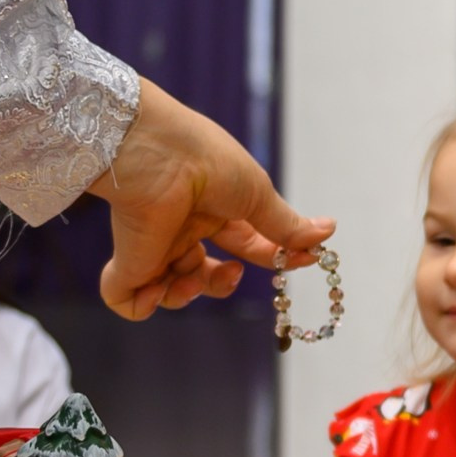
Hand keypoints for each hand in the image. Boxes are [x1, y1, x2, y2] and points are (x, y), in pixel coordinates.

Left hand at [90, 77, 334, 319]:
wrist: (156, 151)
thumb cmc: (207, 160)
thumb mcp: (257, 194)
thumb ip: (287, 225)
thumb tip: (328, 232)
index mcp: (216, 210)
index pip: (248, 246)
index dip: (275, 258)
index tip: (302, 261)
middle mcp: (185, 228)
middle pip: (206, 274)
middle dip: (222, 284)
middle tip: (232, 272)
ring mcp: (155, 244)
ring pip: (172, 289)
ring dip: (188, 295)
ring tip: (192, 278)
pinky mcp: (128, 258)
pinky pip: (127, 298)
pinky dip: (139, 305)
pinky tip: (156, 292)